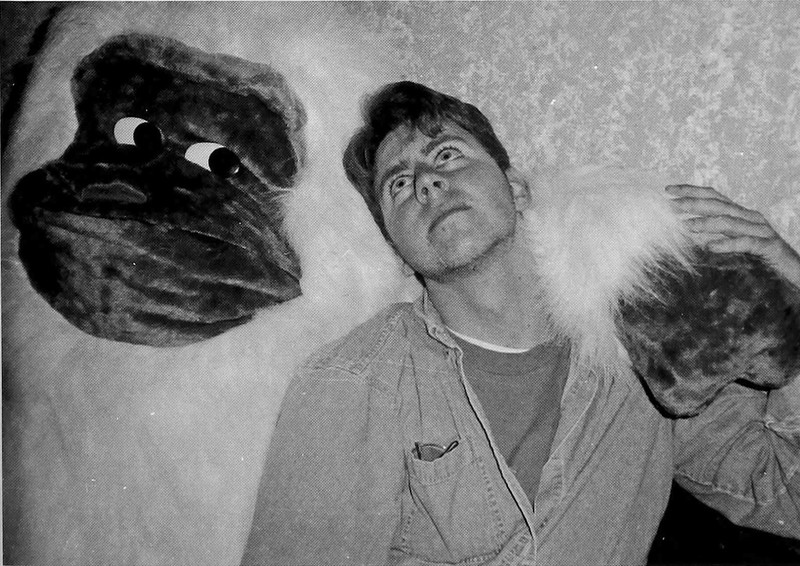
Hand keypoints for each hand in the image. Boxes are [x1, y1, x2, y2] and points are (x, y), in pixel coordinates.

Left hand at [666, 184, 799, 289]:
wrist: (793, 271)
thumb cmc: (761, 257)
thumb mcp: (734, 243)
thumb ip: (715, 234)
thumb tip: (687, 229)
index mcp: (740, 214)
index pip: (713, 196)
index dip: (691, 190)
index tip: (668, 190)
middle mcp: (750, 217)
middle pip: (719, 205)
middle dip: (693, 203)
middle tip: (671, 205)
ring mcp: (761, 231)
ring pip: (730, 222)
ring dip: (706, 223)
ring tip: (685, 226)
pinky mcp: (769, 247)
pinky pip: (746, 243)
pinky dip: (727, 244)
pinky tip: (710, 247)